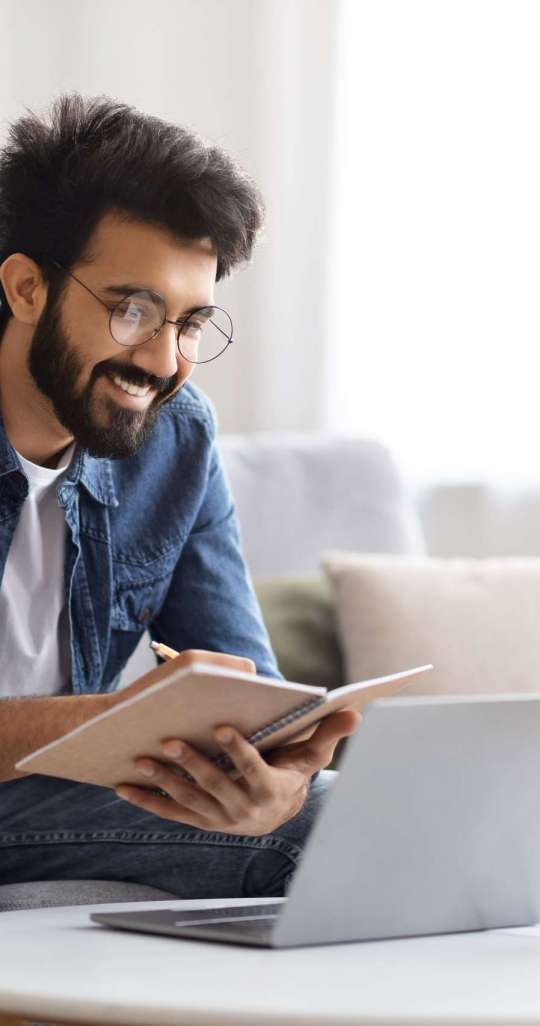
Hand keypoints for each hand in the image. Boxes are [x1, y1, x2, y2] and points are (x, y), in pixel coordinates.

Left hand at [115, 708, 360, 835]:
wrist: (276, 813)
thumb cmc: (293, 771)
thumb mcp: (314, 753)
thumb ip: (330, 731)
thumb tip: (355, 710)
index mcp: (270, 788)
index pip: (253, 768)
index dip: (238, 750)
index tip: (221, 727)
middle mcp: (243, 808)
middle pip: (214, 784)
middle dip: (191, 763)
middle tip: (169, 740)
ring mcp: (218, 818)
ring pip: (188, 799)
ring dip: (163, 781)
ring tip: (141, 759)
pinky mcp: (199, 820)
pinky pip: (170, 812)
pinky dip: (147, 801)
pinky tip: (123, 787)